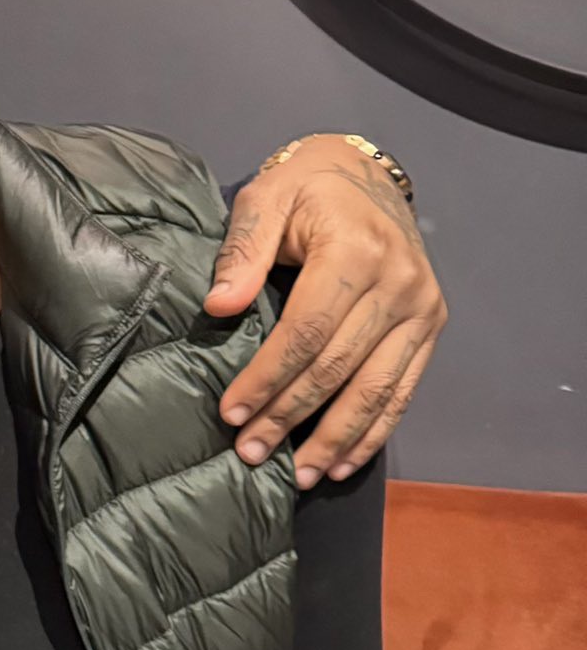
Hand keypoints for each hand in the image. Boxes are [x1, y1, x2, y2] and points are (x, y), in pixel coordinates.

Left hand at [204, 135, 445, 485]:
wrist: (364, 174)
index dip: (268, 378)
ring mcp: (422, 308)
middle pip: (338, 367)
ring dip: (335, 439)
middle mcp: (399, 284)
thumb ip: (241, 251)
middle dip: (291, 415)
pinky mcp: (431, 325)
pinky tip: (344, 463)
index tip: (232, 413)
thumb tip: (219, 307)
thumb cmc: (304, 188)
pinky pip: (404, 389)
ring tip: (298, 475)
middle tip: (250, 453)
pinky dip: (375, 431)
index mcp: (356, 252)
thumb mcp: (265, 199)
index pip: (307, 333)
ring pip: (376, 389)